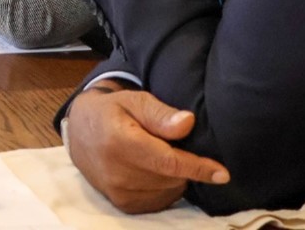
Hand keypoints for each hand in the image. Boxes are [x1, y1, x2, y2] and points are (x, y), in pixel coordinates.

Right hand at [66, 82, 229, 213]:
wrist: (81, 133)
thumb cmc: (112, 112)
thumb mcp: (134, 100)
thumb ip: (160, 114)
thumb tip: (188, 123)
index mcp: (120, 142)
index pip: (167, 161)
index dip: (197, 167)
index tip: (222, 173)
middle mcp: (117, 172)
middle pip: (172, 177)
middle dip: (184, 163)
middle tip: (173, 144)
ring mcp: (118, 192)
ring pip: (169, 191)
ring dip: (176, 176)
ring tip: (161, 155)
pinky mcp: (122, 204)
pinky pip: (159, 201)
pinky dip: (166, 188)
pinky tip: (156, 170)